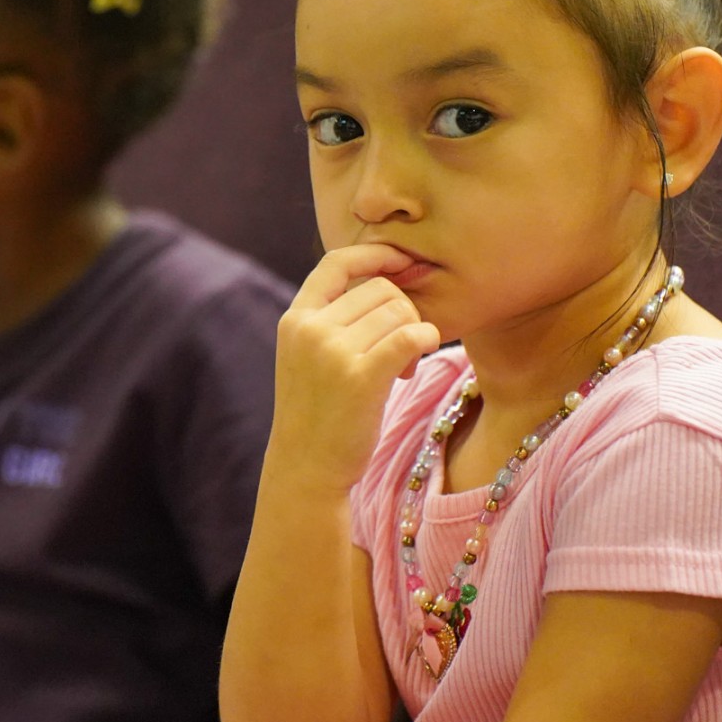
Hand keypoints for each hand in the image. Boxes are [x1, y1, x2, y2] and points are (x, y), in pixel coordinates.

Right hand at [268, 244, 441, 493]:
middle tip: (401, 349)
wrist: (305, 468)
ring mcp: (332, 351)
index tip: (402, 260)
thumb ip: (334, 319)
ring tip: (401, 367)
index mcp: (296, 318)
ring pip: (399, 312)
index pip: (337, 262)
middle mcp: (310, 328)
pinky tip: (417, 361)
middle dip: (402, 312)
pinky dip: (425, 340)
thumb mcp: (308, 356)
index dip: (375, 253)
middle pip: (380, 289)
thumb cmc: (317, 412)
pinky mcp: (360, 377)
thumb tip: (390, 278)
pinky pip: (410, 336)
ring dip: (413, 334)